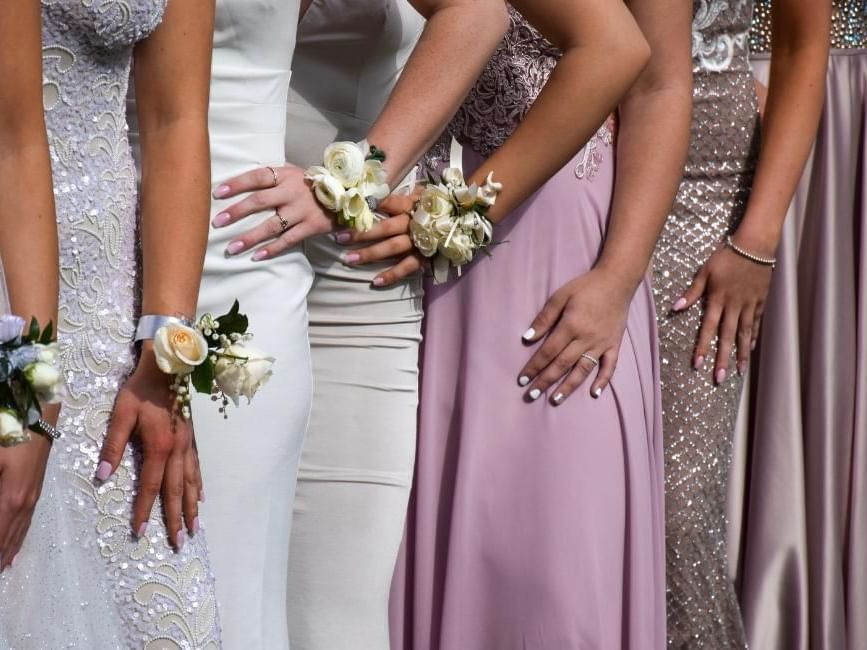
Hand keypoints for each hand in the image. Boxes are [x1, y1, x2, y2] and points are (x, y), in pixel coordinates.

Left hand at [0, 411, 54, 570]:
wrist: (39, 411)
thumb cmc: (10, 431)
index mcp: (10, 499)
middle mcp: (24, 504)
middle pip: (5, 542)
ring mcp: (32, 497)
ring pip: (16, 536)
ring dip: (4, 556)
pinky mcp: (35, 490)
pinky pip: (24, 526)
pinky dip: (16, 544)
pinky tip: (13, 555)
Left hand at [98, 343, 201, 550]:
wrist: (168, 366)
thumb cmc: (141, 389)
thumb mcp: (121, 414)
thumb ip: (113, 445)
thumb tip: (103, 475)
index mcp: (160, 445)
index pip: (150, 486)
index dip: (145, 510)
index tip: (140, 532)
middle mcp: (178, 449)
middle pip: (177, 490)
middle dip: (177, 518)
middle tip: (180, 543)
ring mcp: (188, 444)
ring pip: (192, 482)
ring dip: (192, 507)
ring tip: (195, 528)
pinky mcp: (192, 439)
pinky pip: (198, 468)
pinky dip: (200, 485)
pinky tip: (202, 496)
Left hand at [212, 164, 334, 260]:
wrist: (346, 194)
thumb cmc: (312, 185)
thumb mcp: (293, 174)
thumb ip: (273, 178)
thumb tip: (242, 184)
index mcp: (285, 175)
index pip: (256, 177)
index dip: (236, 184)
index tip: (217, 193)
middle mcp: (291, 192)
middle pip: (259, 201)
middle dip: (236, 212)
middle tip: (217, 222)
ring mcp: (301, 211)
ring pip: (271, 225)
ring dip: (250, 237)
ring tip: (232, 247)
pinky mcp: (311, 227)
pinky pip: (288, 240)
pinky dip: (272, 249)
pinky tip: (257, 256)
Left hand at [336, 194, 423, 285]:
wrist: (457, 225)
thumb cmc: (430, 209)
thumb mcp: (418, 196)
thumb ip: (399, 194)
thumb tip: (372, 190)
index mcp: (410, 205)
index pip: (388, 202)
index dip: (369, 204)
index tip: (348, 208)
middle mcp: (413, 223)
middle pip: (385, 228)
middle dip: (362, 234)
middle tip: (340, 239)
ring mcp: (418, 241)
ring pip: (392, 248)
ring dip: (370, 254)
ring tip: (349, 259)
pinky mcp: (423, 257)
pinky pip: (406, 267)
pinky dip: (392, 275)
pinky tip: (376, 282)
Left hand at [518, 269, 630, 404]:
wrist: (617, 280)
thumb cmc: (585, 287)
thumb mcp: (560, 296)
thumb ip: (544, 318)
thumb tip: (527, 338)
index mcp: (570, 326)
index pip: (548, 352)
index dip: (534, 367)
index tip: (522, 380)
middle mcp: (586, 338)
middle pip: (562, 364)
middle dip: (545, 381)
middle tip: (531, 395)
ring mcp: (601, 343)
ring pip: (583, 370)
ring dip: (569, 386)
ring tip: (555, 399)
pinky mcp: (614, 344)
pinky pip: (610, 366)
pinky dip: (603, 380)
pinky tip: (594, 393)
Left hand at [672, 241, 772, 381]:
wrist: (755, 246)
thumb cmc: (726, 256)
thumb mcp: (705, 271)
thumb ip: (692, 292)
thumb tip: (675, 308)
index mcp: (718, 299)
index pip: (708, 328)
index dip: (702, 347)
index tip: (698, 364)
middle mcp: (734, 306)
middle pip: (727, 337)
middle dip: (722, 359)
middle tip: (718, 379)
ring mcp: (749, 305)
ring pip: (744, 334)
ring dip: (740, 354)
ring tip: (738, 372)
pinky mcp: (760, 302)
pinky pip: (756, 323)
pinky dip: (752, 337)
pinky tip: (749, 350)